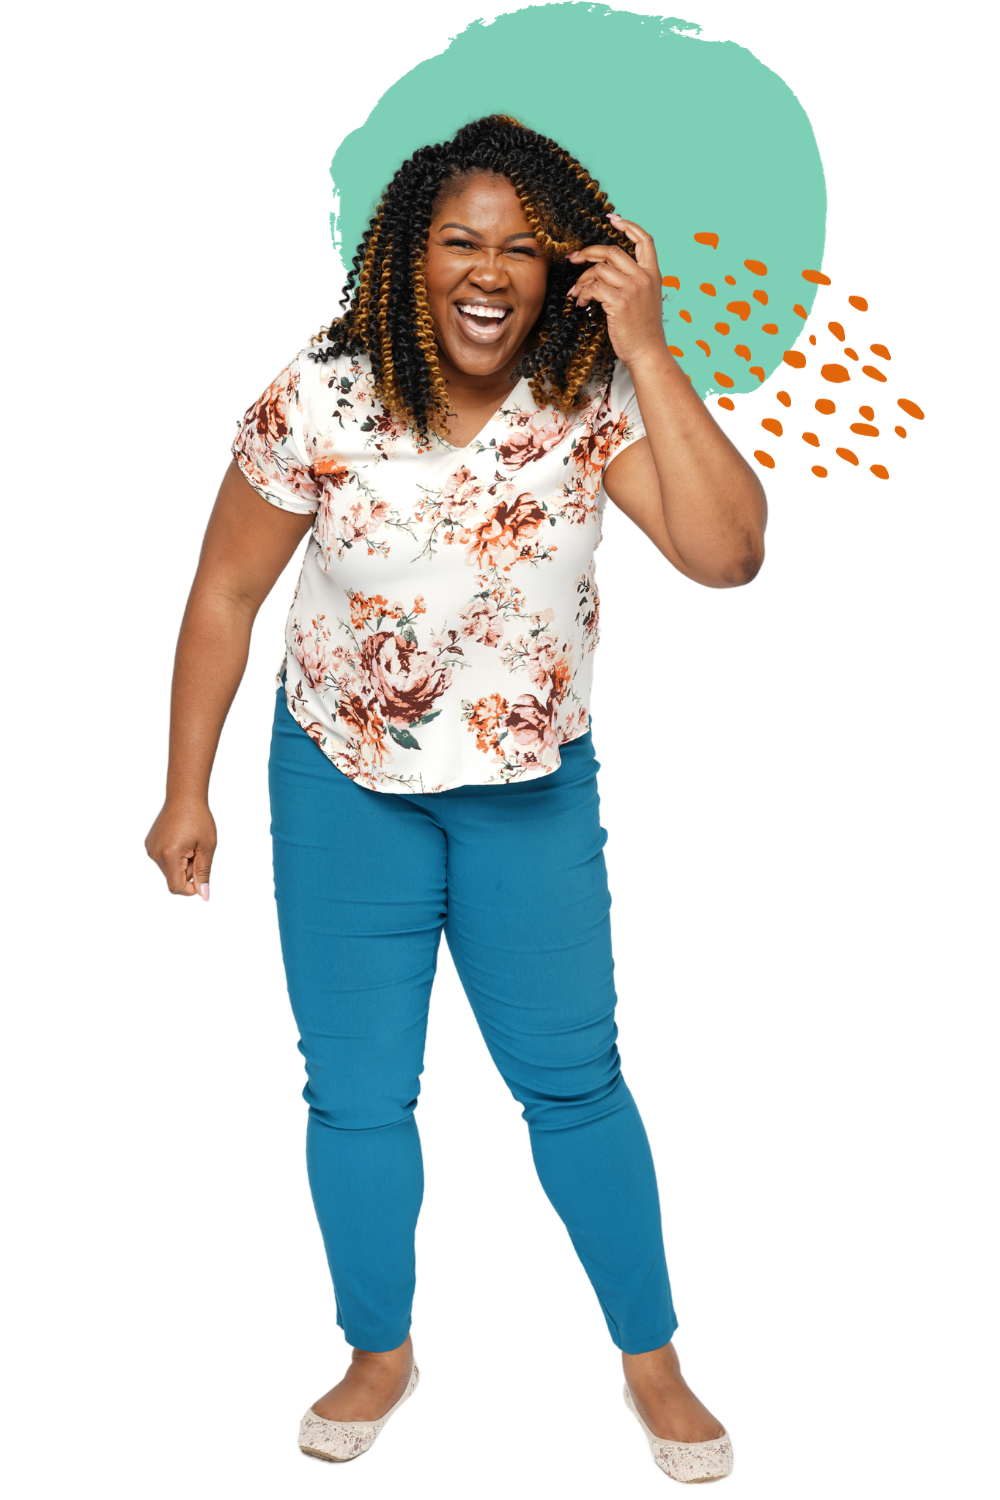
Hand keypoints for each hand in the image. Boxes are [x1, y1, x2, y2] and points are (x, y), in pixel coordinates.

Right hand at [144, 796, 218, 897]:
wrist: (183, 796)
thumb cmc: (198, 818)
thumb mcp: (207, 846)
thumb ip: (203, 872)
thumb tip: (202, 893)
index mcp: (170, 855)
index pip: (177, 888)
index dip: (191, 889)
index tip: (202, 882)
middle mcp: (155, 854)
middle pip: (173, 879)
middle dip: (188, 874)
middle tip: (198, 854)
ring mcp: (150, 848)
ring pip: (169, 870)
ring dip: (182, 865)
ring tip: (190, 846)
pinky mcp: (149, 844)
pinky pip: (163, 860)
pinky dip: (174, 857)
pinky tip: (181, 842)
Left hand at [566, 213, 666, 369]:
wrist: (647, 353)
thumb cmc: (643, 330)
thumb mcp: (646, 299)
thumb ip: (633, 281)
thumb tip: (605, 269)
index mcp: (654, 274)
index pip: (645, 240)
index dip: (628, 226)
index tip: (612, 219)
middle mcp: (644, 278)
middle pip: (612, 251)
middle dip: (589, 252)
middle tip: (574, 258)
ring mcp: (633, 289)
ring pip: (599, 269)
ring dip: (582, 280)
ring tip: (577, 292)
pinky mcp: (619, 302)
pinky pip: (594, 287)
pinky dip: (583, 293)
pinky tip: (581, 302)